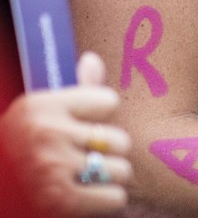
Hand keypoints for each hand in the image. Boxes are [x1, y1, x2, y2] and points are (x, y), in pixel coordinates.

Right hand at [0, 53, 132, 216]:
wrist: (1, 186)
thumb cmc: (24, 152)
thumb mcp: (40, 116)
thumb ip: (75, 91)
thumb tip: (93, 59)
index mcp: (40, 106)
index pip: (109, 102)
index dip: (97, 118)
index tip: (77, 129)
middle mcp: (46, 134)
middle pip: (120, 140)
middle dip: (105, 154)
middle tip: (80, 161)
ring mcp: (53, 168)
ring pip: (121, 170)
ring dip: (106, 180)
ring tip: (81, 180)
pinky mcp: (60, 201)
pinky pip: (116, 198)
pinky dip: (105, 202)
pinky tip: (84, 198)